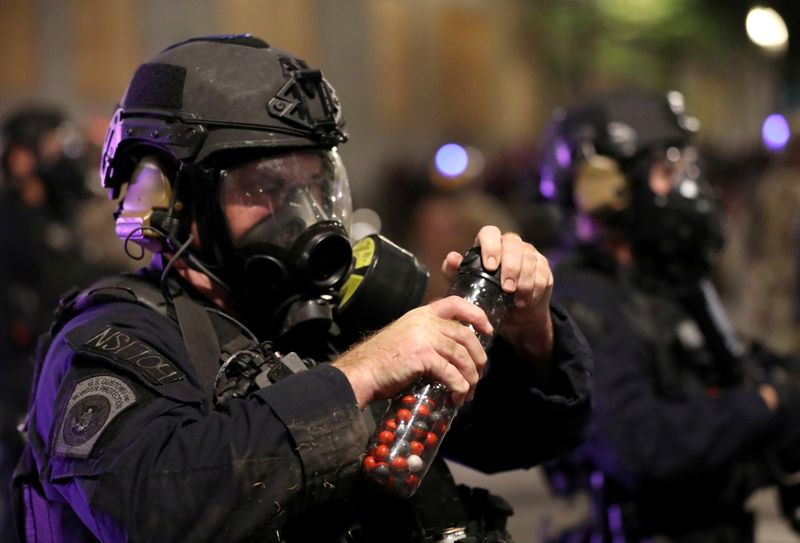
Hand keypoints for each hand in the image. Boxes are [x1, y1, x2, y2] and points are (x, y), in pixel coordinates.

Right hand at [332, 296, 491, 407]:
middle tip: (480, 375)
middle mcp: (424, 322)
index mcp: (421, 315)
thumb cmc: (381, 361)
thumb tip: (453, 354)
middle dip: (478, 358)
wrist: (361, 372)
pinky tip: (457, 396)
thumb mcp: (406, 338)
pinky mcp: (422, 356)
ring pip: (461, 356)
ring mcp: (424, 338)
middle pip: (465, 335)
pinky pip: (451, 373)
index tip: (488, 329)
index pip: (455, 303)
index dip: (476, 314)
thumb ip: (428, 338)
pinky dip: (459, 387)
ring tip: (468, 392)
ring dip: (470, 377)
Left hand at [441, 226, 553, 358]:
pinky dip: (534, 289)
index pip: (490, 232)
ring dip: (524, 281)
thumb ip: (454, 272)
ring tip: (515, 299)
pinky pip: (542, 274)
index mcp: (490, 245)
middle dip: (511, 266)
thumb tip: (452, 258)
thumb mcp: (466, 286)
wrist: (512, 318)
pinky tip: (525, 301)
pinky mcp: (543, 268)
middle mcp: (511, 245)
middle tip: (506, 288)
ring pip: (530, 258)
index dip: (491, 246)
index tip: (490, 266)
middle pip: (513, 243)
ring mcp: (529, 255)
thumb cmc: (485, 296)